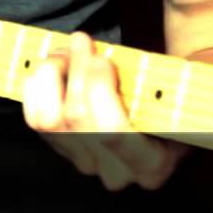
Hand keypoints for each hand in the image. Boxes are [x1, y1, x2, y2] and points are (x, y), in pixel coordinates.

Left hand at [22, 32, 188, 190]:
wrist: (161, 117)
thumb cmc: (171, 99)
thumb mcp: (176, 92)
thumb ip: (155, 79)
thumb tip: (107, 56)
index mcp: (152, 163)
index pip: (112, 132)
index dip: (98, 89)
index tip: (102, 58)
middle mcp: (116, 172)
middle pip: (77, 119)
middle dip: (76, 70)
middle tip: (81, 39)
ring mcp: (87, 164)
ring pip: (50, 121)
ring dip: (53, 77)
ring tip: (66, 52)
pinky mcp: (64, 151)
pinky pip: (36, 120)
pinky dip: (37, 88)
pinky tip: (53, 67)